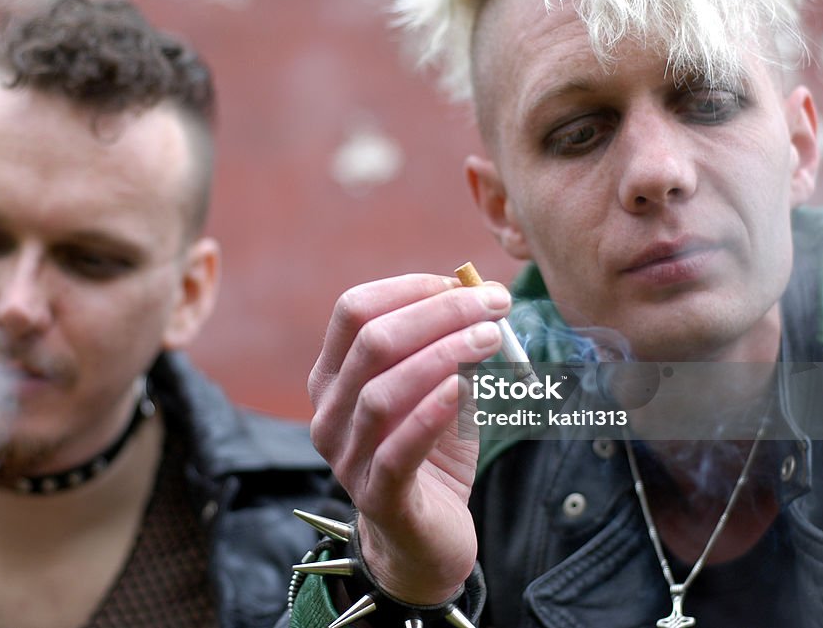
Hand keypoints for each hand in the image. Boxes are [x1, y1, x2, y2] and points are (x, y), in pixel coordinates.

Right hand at [308, 274, 509, 603]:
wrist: (426, 539)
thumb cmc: (431, 453)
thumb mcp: (440, 390)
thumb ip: (449, 348)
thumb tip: (481, 296)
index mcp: (333, 376)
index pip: (354, 310)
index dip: (410, 288)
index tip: (464, 283)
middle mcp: (328, 411)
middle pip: (371, 342)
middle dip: (438, 312)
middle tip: (494, 303)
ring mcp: (346, 456)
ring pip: (382, 392)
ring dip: (443, 355)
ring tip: (491, 337)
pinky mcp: (378, 497)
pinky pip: (398, 449)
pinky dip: (432, 412)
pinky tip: (465, 387)